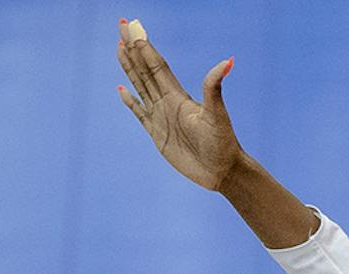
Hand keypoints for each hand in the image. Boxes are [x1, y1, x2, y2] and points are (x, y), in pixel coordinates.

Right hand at [116, 20, 241, 191]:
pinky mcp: (157, 134)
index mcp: (178, 96)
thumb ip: (214, 88)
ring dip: (130, 68)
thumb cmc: (222, 143)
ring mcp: (161, 117)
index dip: (144, 47)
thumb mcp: (217, 114)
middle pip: (146, 70)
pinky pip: (139, 113)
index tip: (132, 28)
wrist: (221, 171)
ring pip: (140, 86)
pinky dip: (130, 101)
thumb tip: (228, 61)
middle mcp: (168, 102)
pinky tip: (122, 89)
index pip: (157, 65)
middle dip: (133, 50)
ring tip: (119, 49)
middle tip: (121, 28)